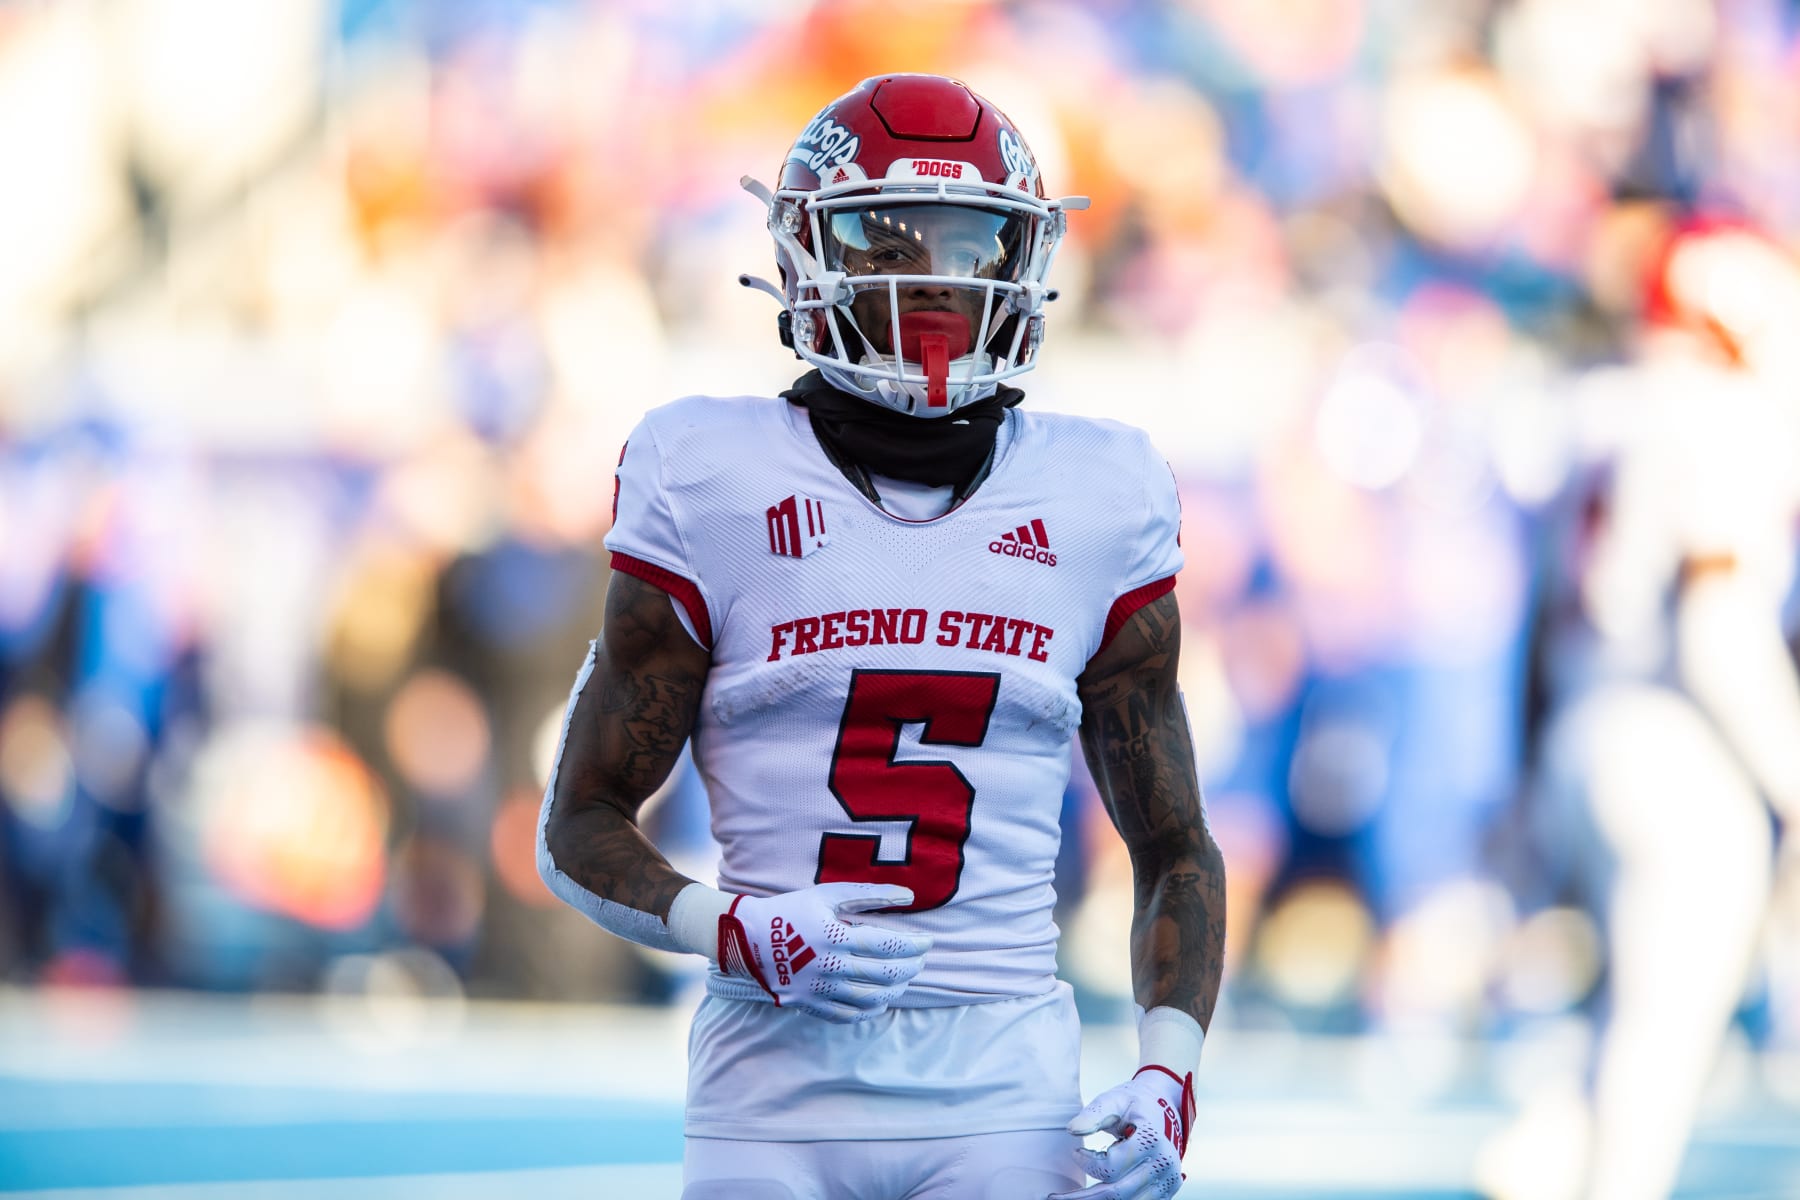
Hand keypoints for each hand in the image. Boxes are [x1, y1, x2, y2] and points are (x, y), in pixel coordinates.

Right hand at [716, 882, 931, 1022]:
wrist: (747, 938)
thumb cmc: (791, 911)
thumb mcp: (827, 895)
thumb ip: (870, 895)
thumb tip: (910, 896)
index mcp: (835, 937)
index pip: (888, 945)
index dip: (914, 945)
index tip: (927, 941)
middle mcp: (830, 967)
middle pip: (884, 974)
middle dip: (910, 968)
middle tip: (920, 960)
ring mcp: (819, 990)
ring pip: (870, 999)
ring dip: (895, 991)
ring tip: (904, 980)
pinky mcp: (809, 1004)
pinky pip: (847, 1016)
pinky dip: (869, 1011)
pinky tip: (879, 1001)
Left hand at [1052, 1066, 1194, 1199]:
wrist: (1165, 1108)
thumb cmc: (1134, 1103)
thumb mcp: (1113, 1099)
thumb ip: (1093, 1114)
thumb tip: (1071, 1129)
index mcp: (1152, 1139)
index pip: (1112, 1166)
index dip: (1088, 1163)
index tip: (1075, 1152)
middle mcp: (1164, 1164)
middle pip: (1118, 1193)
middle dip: (1083, 1197)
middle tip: (1055, 1197)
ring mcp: (1168, 1181)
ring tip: (1072, 1199)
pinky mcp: (1166, 1191)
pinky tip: (1094, 1197)